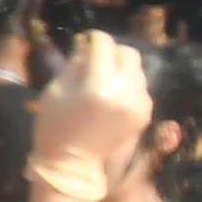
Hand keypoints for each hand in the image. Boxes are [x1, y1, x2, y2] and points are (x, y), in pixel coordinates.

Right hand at [31, 28, 153, 194]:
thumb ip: (75, 63)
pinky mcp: (145, 112)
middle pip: (128, 53)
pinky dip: (128, 84)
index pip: (103, 45)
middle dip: (112, 51)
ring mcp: (139, 102)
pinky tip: (113, 94)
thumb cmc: (55, 125)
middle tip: (97, 58)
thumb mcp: (56, 90)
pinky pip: (141, 87)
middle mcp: (125, 90)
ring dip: (121, 67)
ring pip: (137, 69)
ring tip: (105, 77)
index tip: (85, 39)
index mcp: (98, 83)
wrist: (73, 163)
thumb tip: (86, 42)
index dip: (93, 38)